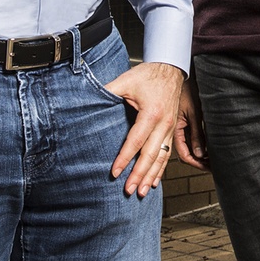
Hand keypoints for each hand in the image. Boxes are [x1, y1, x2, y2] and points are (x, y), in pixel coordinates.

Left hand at [105, 61, 187, 197]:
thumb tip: (88, 99)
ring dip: (151, 176)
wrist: (171, 69)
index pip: (136, 141)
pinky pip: (168, 154)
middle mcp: (164, 124)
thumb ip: (108, 91)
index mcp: (152, 113)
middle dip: (139, 174)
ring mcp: (170, 129)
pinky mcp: (172, 131)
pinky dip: (161, 169)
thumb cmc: (149, 75)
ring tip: (142, 191)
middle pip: (151, 155)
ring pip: (161, 158)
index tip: (115, 172)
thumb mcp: (126, 80)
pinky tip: (154, 181)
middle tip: (129, 190)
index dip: (125, 158)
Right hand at [173, 75, 207, 170]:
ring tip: (211, 159)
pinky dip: (196, 146)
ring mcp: (177, 126)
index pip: (184, 154)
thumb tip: (201, 154)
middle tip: (211, 167)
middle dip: (198, 162)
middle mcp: (174, 130)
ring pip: (186, 147)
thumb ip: (197, 134)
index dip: (196, 163)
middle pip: (185, 154)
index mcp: (175, 129)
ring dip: (198, 155)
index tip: (208, 167)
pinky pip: (187, 139)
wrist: (177, 73)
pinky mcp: (180, 121)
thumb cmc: (186, 89)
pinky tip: (206, 147)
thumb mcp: (194, 112)